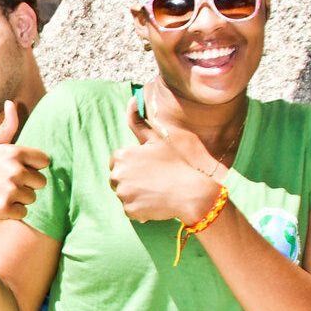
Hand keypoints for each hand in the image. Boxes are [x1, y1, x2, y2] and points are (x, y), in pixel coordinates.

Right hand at [0, 101, 49, 221]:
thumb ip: (7, 127)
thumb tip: (11, 102)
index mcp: (14, 152)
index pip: (44, 161)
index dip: (32, 167)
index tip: (15, 169)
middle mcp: (14, 169)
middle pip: (40, 182)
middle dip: (26, 185)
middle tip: (5, 184)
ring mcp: (10, 189)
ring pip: (32, 198)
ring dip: (19, 199)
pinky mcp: (6, 207)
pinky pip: (23, 212)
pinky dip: (12, 212)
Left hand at [110, 97, 219, 224]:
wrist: (193, 192)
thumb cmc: (178, 162)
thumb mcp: (159, 138)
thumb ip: (139, 122)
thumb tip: (132, 100)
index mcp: (122, 155)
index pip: (117, 161)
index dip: (134, 164)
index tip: (149, 166)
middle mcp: (117, 174)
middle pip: (118, 178)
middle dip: (132, 179)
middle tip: (154, 179)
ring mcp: (123, 194)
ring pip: (124, 194)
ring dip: (136, 194)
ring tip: (157, 190)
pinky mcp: (129, 210)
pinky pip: (131, 210)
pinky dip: (140, 208)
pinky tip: (156, 202)